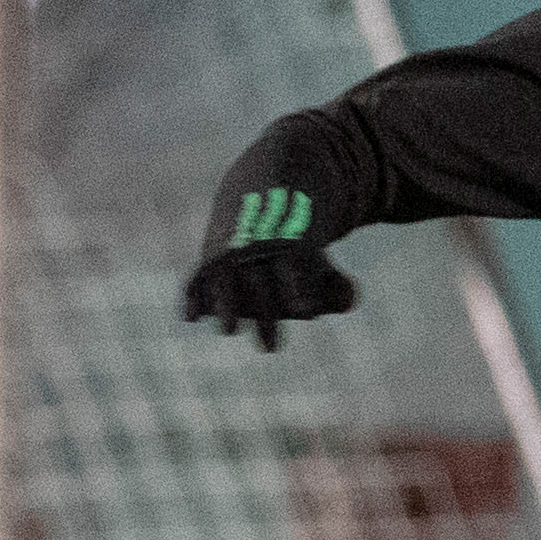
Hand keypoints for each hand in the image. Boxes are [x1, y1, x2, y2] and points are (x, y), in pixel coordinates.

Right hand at [179, 243, 357, 349]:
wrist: (259, 190)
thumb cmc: (296, 240)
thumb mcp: (319, 258)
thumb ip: (337, 286)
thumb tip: (349, 303)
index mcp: (287, 237)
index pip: (294, 266)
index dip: (300, 288)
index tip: (308, 314)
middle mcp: (256, 243)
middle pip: (260, 281)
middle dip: (265, 312)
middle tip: (272, 349)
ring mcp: (231, 249)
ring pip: (227, 278)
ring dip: (226, 305)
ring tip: (228, 331)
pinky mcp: (210, 257)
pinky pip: (199, 276)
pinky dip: (194, 295)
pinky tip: (191, 317)